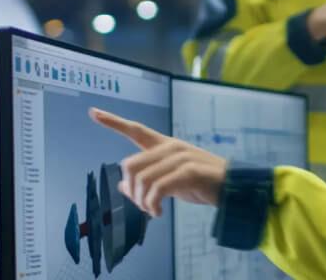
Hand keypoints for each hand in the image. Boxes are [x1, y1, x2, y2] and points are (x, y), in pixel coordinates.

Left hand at [89, 107, 227, 217]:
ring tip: (152, 210)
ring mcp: (179, 158)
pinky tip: (158, 212)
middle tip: (142, 205)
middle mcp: (170, 147)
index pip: (136, 130)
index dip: (113, 122)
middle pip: (130, 165)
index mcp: (165, 145)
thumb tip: (122, 185)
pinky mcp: (188, 171)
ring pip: (142, 179)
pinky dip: (152, 205)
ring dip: (142, 201)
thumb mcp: (170, 180)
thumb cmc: (201, 182)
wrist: (232, 186)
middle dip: (130, 190)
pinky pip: (157, 189)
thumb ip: (148, 178)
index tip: (93, 112)